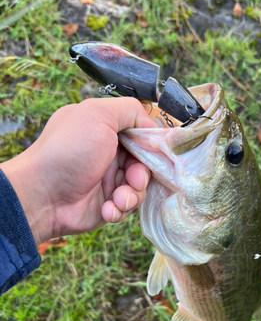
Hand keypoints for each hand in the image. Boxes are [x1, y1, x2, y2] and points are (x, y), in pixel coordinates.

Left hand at [0, 98, 154, 244]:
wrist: (43, 195)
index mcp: (107, 130)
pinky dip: (120, 208)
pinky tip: (107, 209)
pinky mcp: (108, 204)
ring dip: (133, 194)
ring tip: (118, 198)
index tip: (157, 154)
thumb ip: (131, 110)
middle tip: (133, 179)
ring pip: (140, 187)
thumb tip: (155, 126)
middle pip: (146, 163)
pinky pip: (128, 206)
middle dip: (143, 173)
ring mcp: (109, 180)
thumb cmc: (69, 150)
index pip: (142, 134)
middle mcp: (110, 153)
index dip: (152, 145)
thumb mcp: (98, 114)